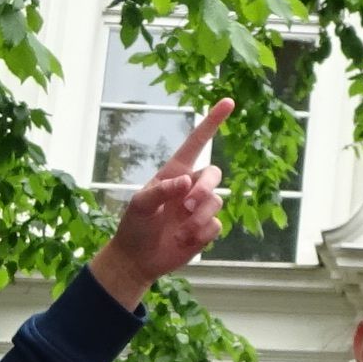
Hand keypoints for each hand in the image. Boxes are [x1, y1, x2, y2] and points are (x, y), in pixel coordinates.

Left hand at [87, 99, 231, 306]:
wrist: (137, 259)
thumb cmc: (134, 226)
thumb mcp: (139, 205)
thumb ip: (162, 190)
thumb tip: (186, 181)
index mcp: (174, 173)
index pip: (197, 143)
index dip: (212, 122)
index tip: (228, 102)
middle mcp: (190, 187)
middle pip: (214, 174)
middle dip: (205, 188)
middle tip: (188, 205)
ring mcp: (199, 209)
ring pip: (217, 202)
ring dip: (200, 216)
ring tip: (181, 231)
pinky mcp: (206, 229)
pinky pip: (217, 225)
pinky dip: (202, 233)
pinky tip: (185, 240)